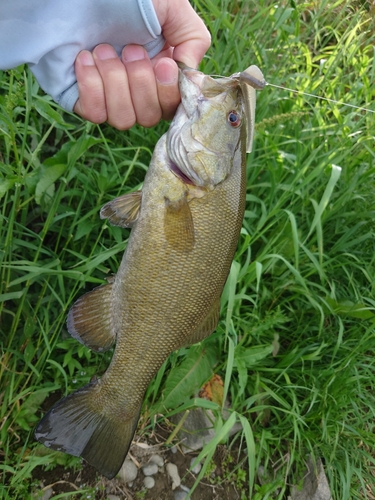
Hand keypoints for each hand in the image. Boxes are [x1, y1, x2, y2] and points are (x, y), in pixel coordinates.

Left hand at [73, 0, 210, 128]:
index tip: (161, 63)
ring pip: (124, 119)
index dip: (168, 92)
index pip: (173, 106)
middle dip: (140, 83)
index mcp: (162, 72)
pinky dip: (92, 88)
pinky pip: (94, 114)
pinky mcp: (82, 97)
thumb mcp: (172, 7)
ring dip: (116, 83)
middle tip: (130, 48)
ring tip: (104, 49)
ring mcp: (109, 96)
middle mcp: (137, 89)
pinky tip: (86, 58)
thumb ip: (192, 40)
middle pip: (149, 117)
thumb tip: (188, 77)